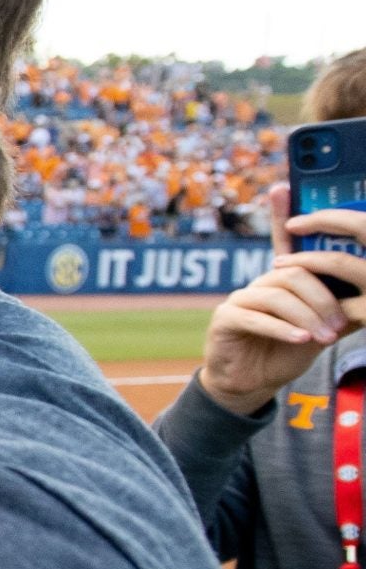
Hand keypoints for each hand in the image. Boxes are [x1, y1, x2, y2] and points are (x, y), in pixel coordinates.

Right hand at [200, 185, 365, 414]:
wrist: (252, 382)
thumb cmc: (287, 352)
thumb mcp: (322, 330)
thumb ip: (342, 310)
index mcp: (282, 280)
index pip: (284, 241)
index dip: (280, 213)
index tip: (282, 186)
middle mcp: (260, 282)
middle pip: (294, 273)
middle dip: (322, 299)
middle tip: (337, 326)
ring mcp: (240, 298)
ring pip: (278, 295)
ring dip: (307, 318)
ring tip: (322, 338)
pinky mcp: (226, 318)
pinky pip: (257, 317)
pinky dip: (282, 329)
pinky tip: (300, 341)